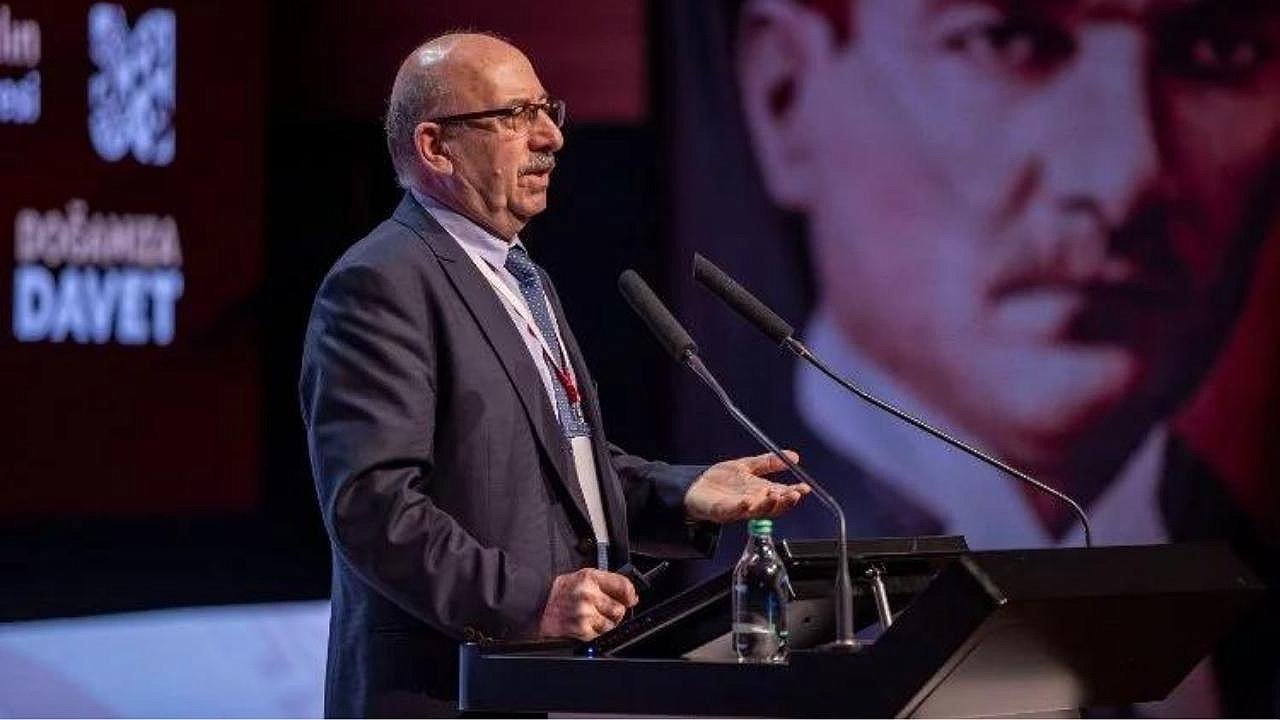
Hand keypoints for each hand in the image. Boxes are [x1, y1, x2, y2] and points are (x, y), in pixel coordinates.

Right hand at [538, 568, 638, 640]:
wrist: (534, 607)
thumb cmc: (557, 593)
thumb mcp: (580, 578)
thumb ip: (605, 583)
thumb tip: (630, 596)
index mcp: (589, 578)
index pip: (624, 585)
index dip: (630, 594)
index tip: (630, 599)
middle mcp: (588, 594)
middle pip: (620, 609)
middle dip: (614, 612)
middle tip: (601, 611)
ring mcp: (585, 613)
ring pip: (612, 624)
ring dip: (604, 625)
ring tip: (589, 619)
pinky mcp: (581, 630)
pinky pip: (601, 636)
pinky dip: (595, 635)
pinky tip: (584, 627)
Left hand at [683, 451, 810, 522]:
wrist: (695, 487)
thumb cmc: (722, 480)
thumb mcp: (747, 466)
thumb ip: (768, 462)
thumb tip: (794, 456)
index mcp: (760, 492)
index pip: (782, 495)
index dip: (794, 493)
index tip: (805, 487)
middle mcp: (753, 503)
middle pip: (774, 507)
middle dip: (786, 501)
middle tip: (795, 494)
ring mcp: (738, 509)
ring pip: (757, 511)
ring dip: (768, 505)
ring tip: (776, 495)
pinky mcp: (721, 512)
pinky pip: (732, 512)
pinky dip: (740, 508)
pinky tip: (747, 502)